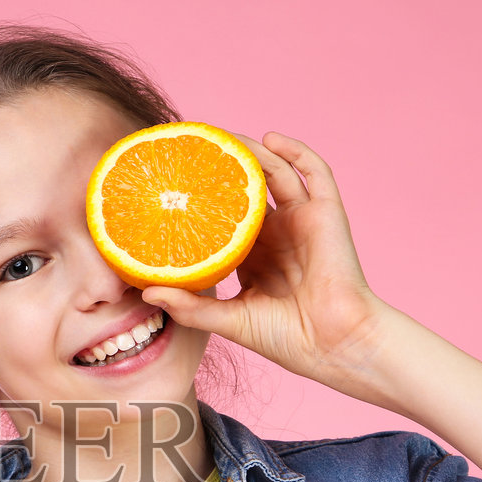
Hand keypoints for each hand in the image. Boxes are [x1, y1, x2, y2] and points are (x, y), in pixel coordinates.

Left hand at [140, 131, 392, 393]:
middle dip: (221, 169)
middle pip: (246, 190)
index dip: (201, 201)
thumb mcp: (230, 321)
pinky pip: (314, 172)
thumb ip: (191, 307)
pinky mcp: (325, 213)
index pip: (223, 218)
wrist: (334, 345)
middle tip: (191, 150)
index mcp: (254, 257)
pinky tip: (269, 139)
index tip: (171, 184)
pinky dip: (295, 151)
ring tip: (221, 137)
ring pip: (275, 173)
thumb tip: (146, 291)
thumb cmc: (287, 339)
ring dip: (251, 152)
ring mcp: (302, 221)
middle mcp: (277, 234)